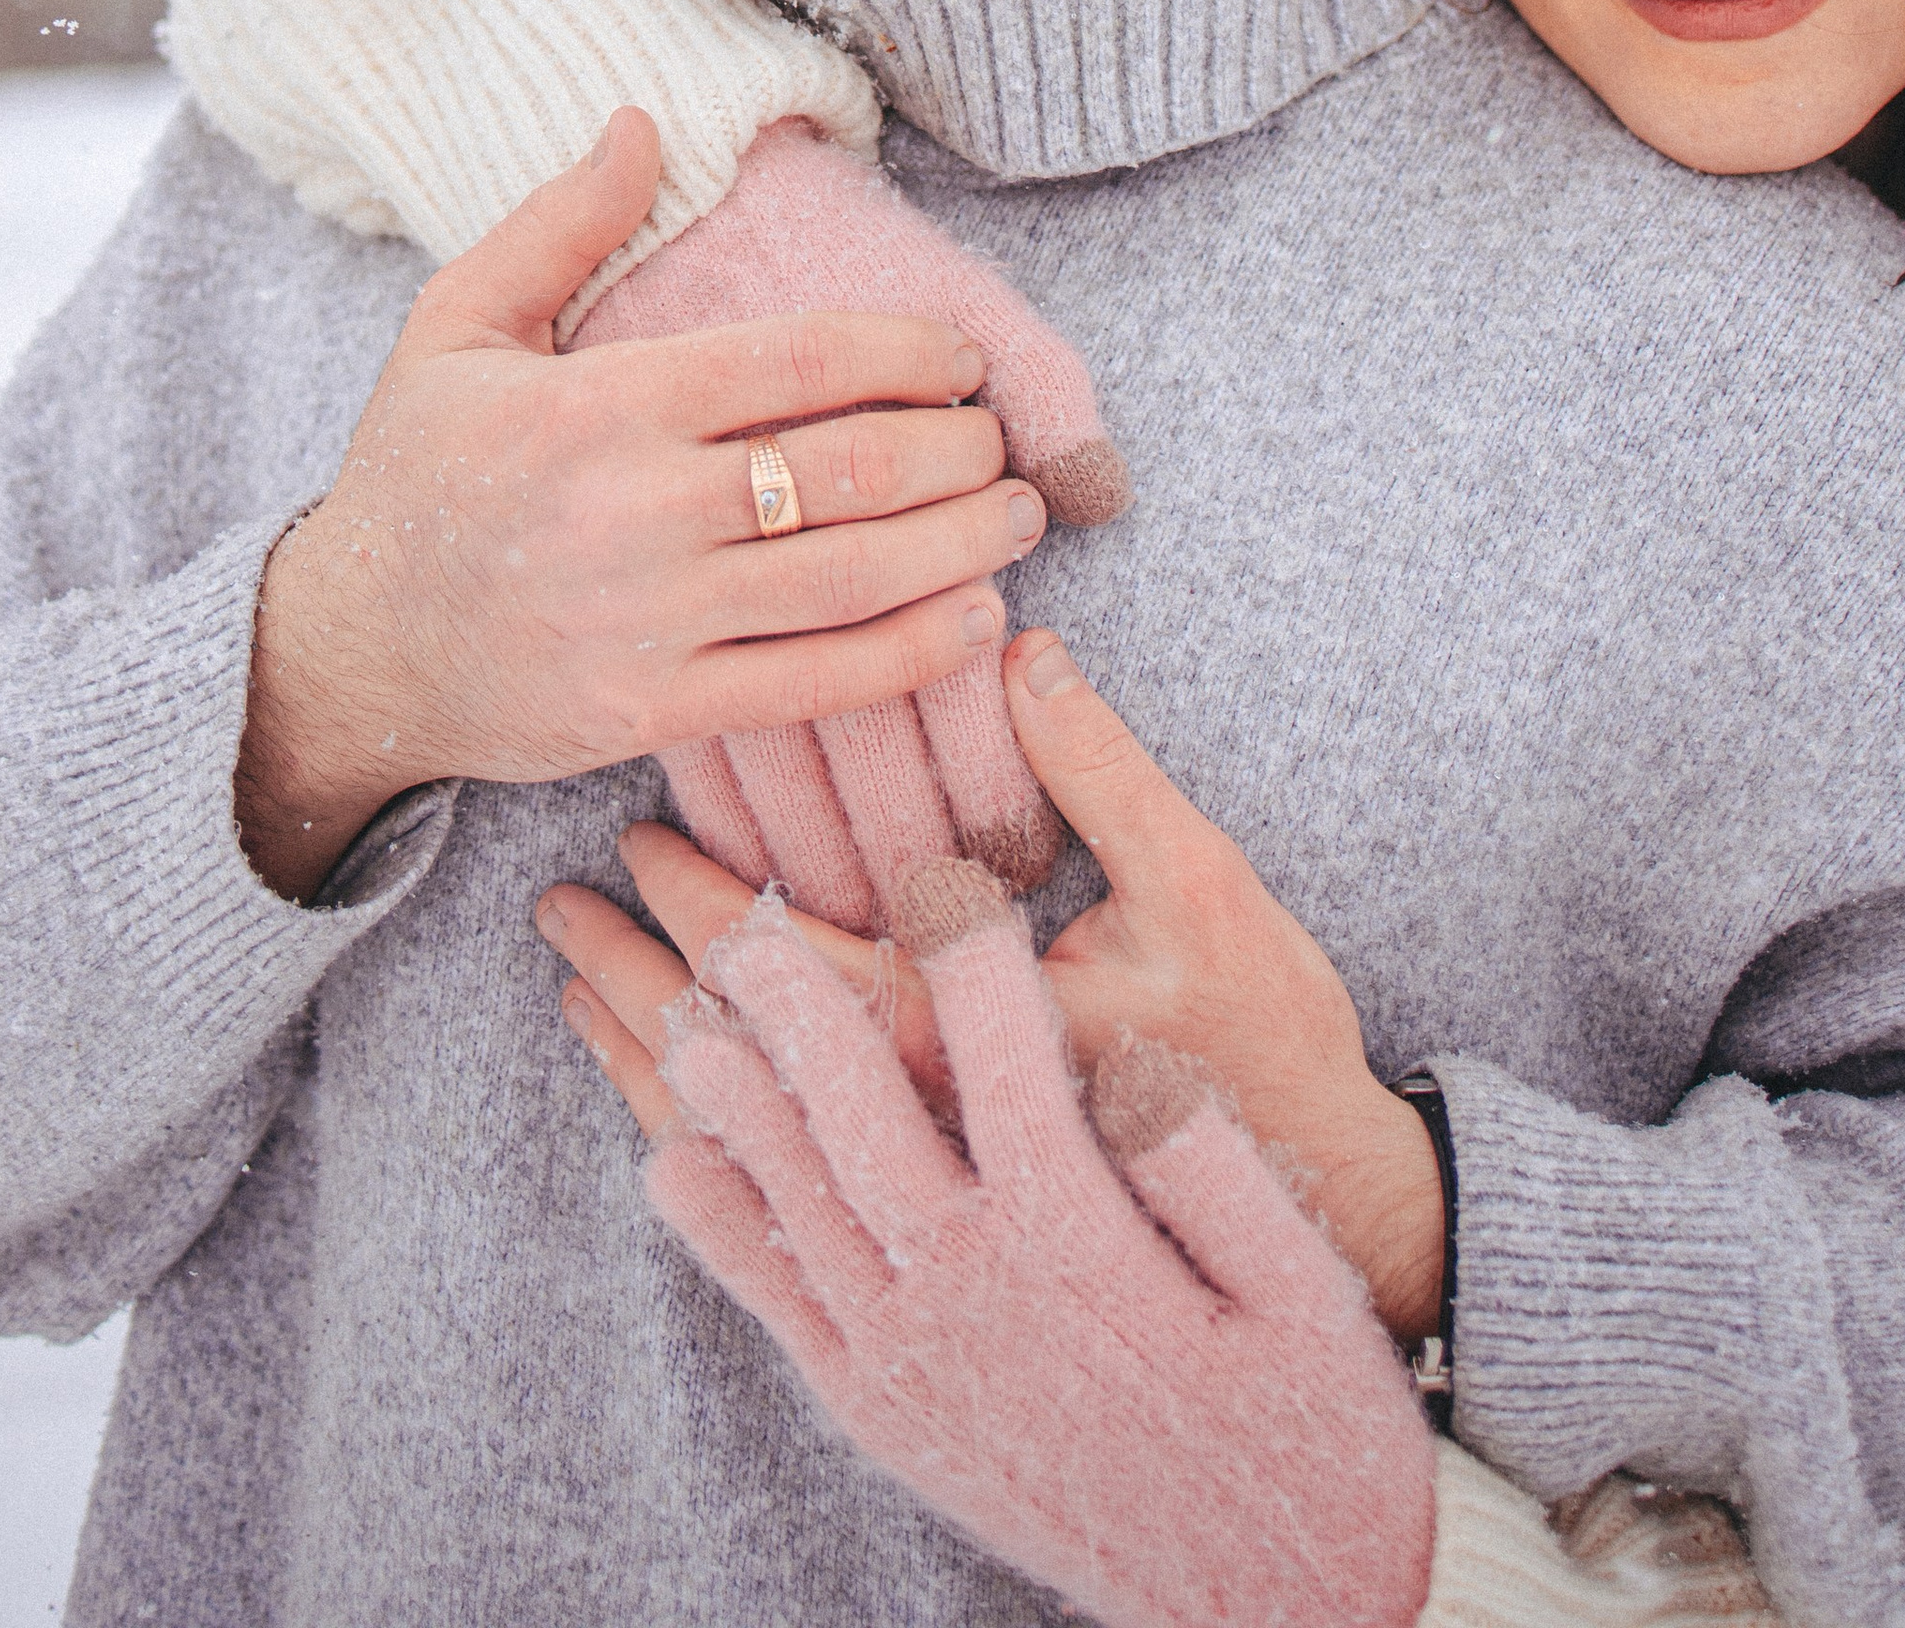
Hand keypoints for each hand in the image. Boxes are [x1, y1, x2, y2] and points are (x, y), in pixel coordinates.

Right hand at [235, 110, 1042, 900]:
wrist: (345, 652)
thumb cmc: (413, 475)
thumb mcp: (457, 323)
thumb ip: (559, 224)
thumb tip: (642, 120)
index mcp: (602, 404)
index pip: (798, 363)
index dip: (905, 352)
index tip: (961, 355)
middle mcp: (637, 508)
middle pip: (848, 469)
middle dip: (955, 449)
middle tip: (1000, 439)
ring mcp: (651, 619)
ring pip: (850, 576)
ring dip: (960, 544)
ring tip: (1020, 515)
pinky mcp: (655, 711)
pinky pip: (813, 684)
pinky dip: (911, 652)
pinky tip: (977, 619)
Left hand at [541, 626, 1446, 1338]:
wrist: (1342, 1224)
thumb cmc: (1273, 1042)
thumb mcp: (1199, 886)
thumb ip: (1097, 771)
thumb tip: (1010, 648)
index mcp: (969, 1049)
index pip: (785, 974)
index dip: (703, 900)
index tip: (636, 836)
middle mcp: (927, 1144)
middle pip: (732, 1066)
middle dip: (638, 980)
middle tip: (563, 913)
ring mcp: (927, 1219)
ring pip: (742, 1152)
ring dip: (650, 1066)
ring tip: (578, 997)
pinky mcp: (945, 1256)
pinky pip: (788, 1223)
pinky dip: (709, 1164)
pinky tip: (665, 1123)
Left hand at [639, 872, 1437, 1627]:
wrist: (1278, 1610)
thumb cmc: (1307, 1436)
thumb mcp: (1303, 1293)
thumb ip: (1217, 1173)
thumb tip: (1141, 1066)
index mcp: (1084, 1251)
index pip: (1007, 1069)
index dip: (968, 964)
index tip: (937, 877)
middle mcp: (980, 1305)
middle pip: (866, 1128)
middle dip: (802, 1015)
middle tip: (744, 923)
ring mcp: (920, 1371)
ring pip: (802, 1211)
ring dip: (736, 1107)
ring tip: (677, 1015)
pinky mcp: (890, 1425)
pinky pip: (785, 1316)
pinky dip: (722, 1236)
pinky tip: (672, 1168)